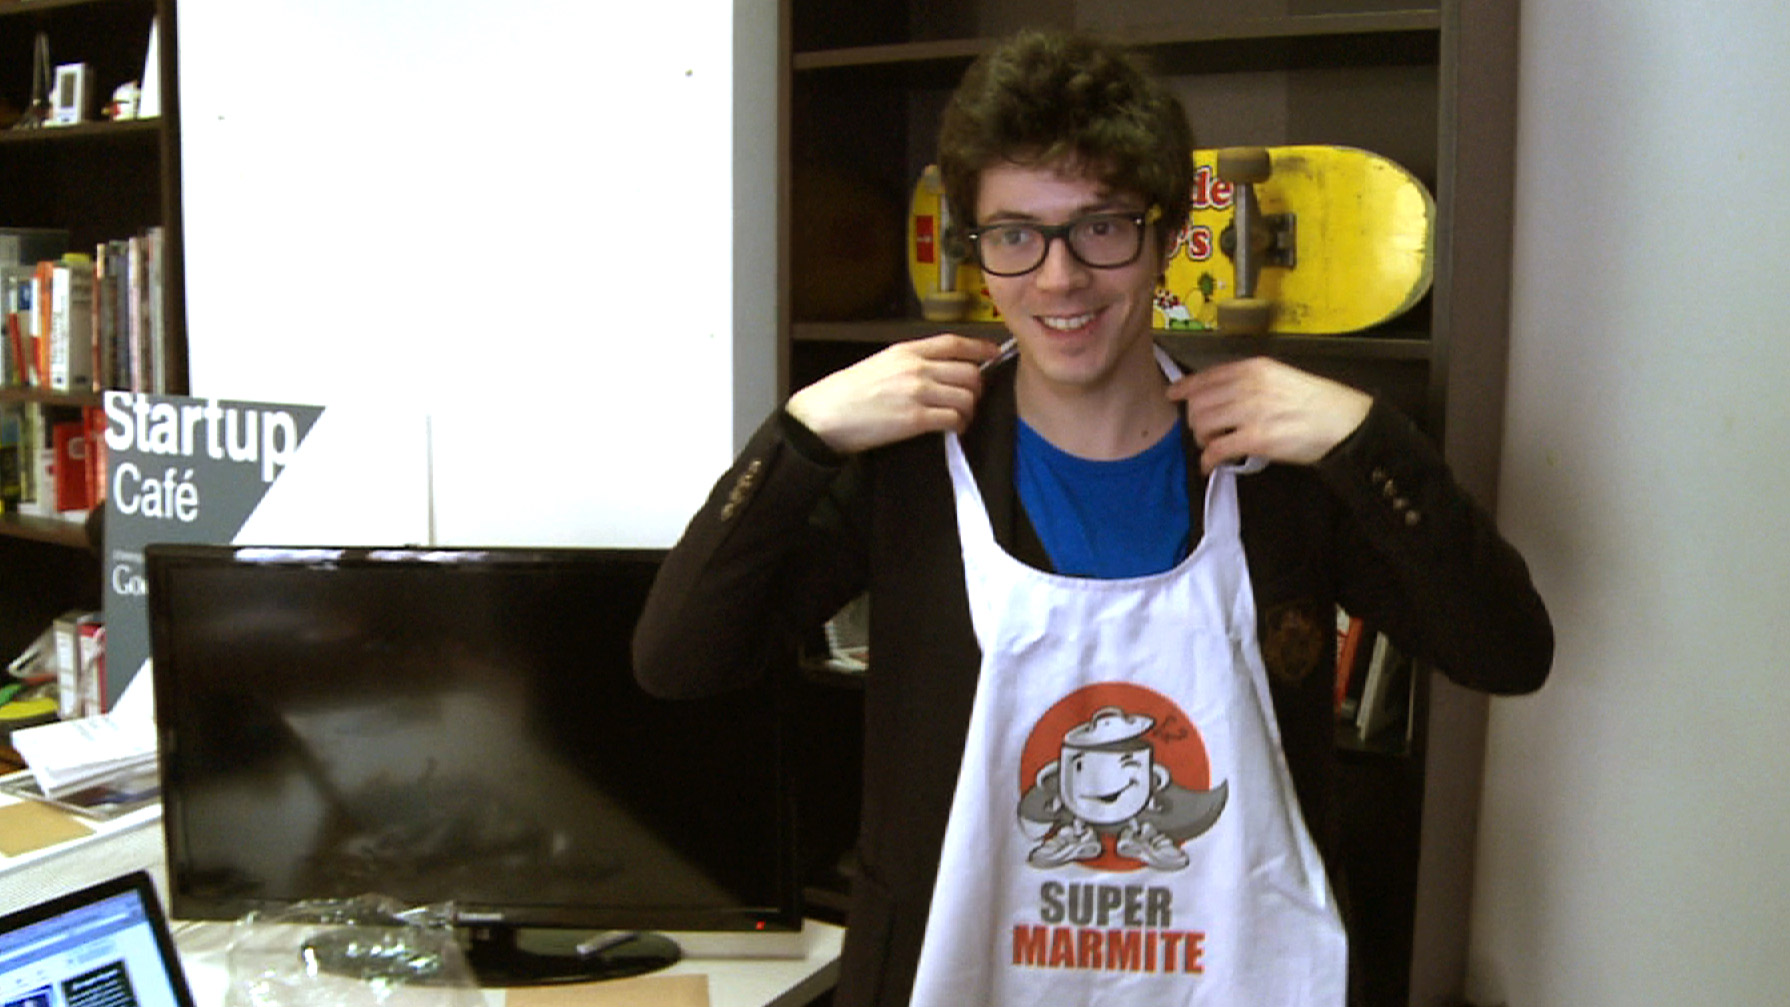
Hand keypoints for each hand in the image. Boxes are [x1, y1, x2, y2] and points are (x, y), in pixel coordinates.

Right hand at [786, 334, 1005, 454]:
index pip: (955, 344)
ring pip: (967, 397)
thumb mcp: (879, 364)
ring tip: (958, 418)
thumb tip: (937, 371)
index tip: (994, 353)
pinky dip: (958, 426)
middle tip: (969, 399)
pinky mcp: (915, 419)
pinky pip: (953, 419)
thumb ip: (909, 363)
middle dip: (976, 388)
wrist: (824, 415)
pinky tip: (951, 429)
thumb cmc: (846, 393)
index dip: (980, 348)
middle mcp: (916, 368)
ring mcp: (917, 393)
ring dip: (969, 410)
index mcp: (906, 351)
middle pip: (969, 372)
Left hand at [1167, 357, 1371, 472]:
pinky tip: (1210, 465)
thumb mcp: (1282, 378)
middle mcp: (1249, 386)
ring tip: (1211, 446)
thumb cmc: (1317, 402)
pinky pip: (1217, 449)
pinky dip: (1208, 460)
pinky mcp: (1257, 438)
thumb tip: (1223, 396)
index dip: (1186, 387)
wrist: (1344, 422)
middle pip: (1200, 403)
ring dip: (1201, 439)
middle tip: (1204, 432)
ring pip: (1203, 425)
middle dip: (1195, 420)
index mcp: (1255, 368)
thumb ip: (1251, 382)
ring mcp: (1251, 411)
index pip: (1208, 375)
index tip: (1172, 394)